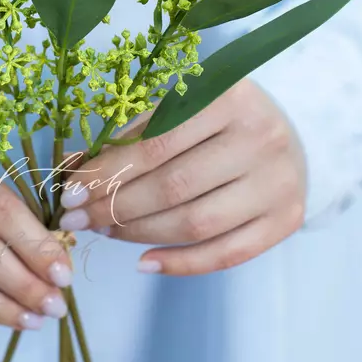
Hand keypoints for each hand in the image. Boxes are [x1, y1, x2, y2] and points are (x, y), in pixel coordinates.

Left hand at [58, 79, 305, 275]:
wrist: (292, 131)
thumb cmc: (219, 116)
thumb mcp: (179, 107)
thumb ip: (130, 135)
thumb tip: (70, 171)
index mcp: (228, 97)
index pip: (154, 146)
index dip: (106, 175)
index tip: (69, 195)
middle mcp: (260, 138)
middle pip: (174, 188)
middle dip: (115, 208)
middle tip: (78, 221)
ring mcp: (278, 182)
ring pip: (197, 224)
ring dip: (140, 235)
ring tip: (106, 232)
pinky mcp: (286, 219)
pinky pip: (227, 254)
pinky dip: (181, 263)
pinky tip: (144, 261)